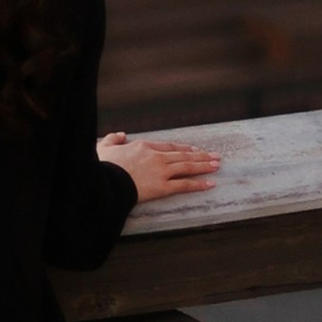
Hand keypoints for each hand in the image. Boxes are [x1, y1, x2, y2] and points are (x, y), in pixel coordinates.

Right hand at [99, 129, 221, 205]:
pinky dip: (198, 184)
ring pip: (187, 167)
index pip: (169, 146)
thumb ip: (113, 139)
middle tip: (215, 156)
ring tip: (216, 165)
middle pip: (183, 155)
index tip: (194, 149)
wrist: (107, 182)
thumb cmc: (104, 166)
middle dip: (201, 156)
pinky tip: (210, 184)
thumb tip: (120, 135)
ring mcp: (161, 172)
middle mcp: (156, 157)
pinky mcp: (162, 187)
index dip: (184, 148)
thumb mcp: (104, 147)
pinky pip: (183, 185)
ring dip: (203, 166)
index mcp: (144, 146)